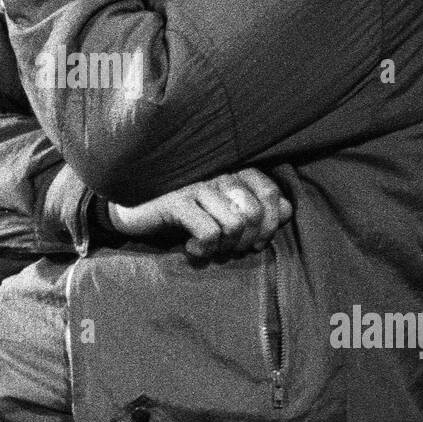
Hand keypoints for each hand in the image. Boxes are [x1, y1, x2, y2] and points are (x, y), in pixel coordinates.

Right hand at [106, 169, 292, 257]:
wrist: (135, 210)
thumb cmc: (185, 213)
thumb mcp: (224, 211)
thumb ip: (258, 207)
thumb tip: (287, 210)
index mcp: (235, 171)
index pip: (272, 193)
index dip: (271, 224)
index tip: (255, 241)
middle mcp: (219, 173)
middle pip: (254, 213)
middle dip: (246, 241)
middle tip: (229, 249)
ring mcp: (198, 185)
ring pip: (234, 224)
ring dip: (224, 247)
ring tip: (209, 248)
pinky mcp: (177, 201)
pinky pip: (209, 232)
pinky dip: (203, 249)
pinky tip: (190, 248)